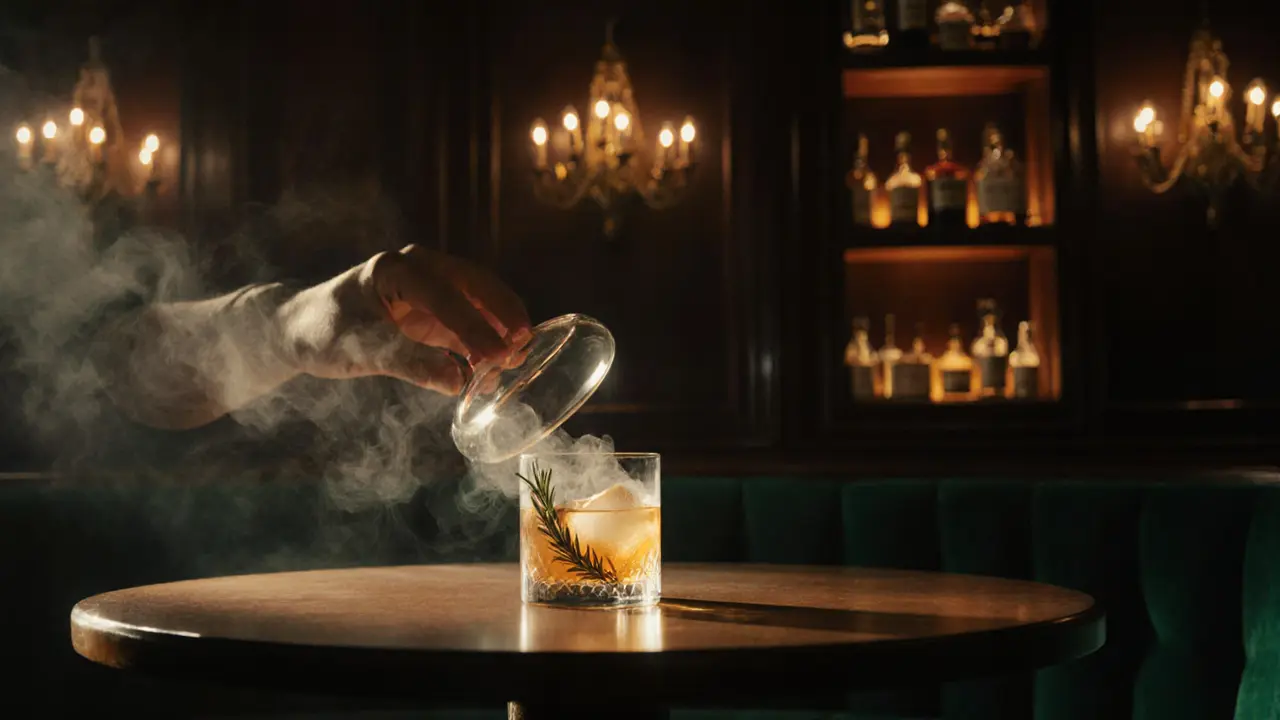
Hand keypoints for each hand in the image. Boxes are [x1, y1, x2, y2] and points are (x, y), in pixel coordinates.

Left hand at [283, 245, 530, 394]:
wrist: (298, 330)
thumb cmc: (322, 332)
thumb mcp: (359, 349)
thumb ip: (409, 363)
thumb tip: (459, 382)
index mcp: (399, 269)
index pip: (447, 296)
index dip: (475, 327)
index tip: (498, 356)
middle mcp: (421, 271)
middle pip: (475, 286)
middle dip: (503, 315)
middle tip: (525, 346)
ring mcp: (430, 290)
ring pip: (479, 303)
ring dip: (500, 328)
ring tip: (517, 359)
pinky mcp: (433, 313)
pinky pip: (468, 324)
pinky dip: (485, 342)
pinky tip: (495, 367)